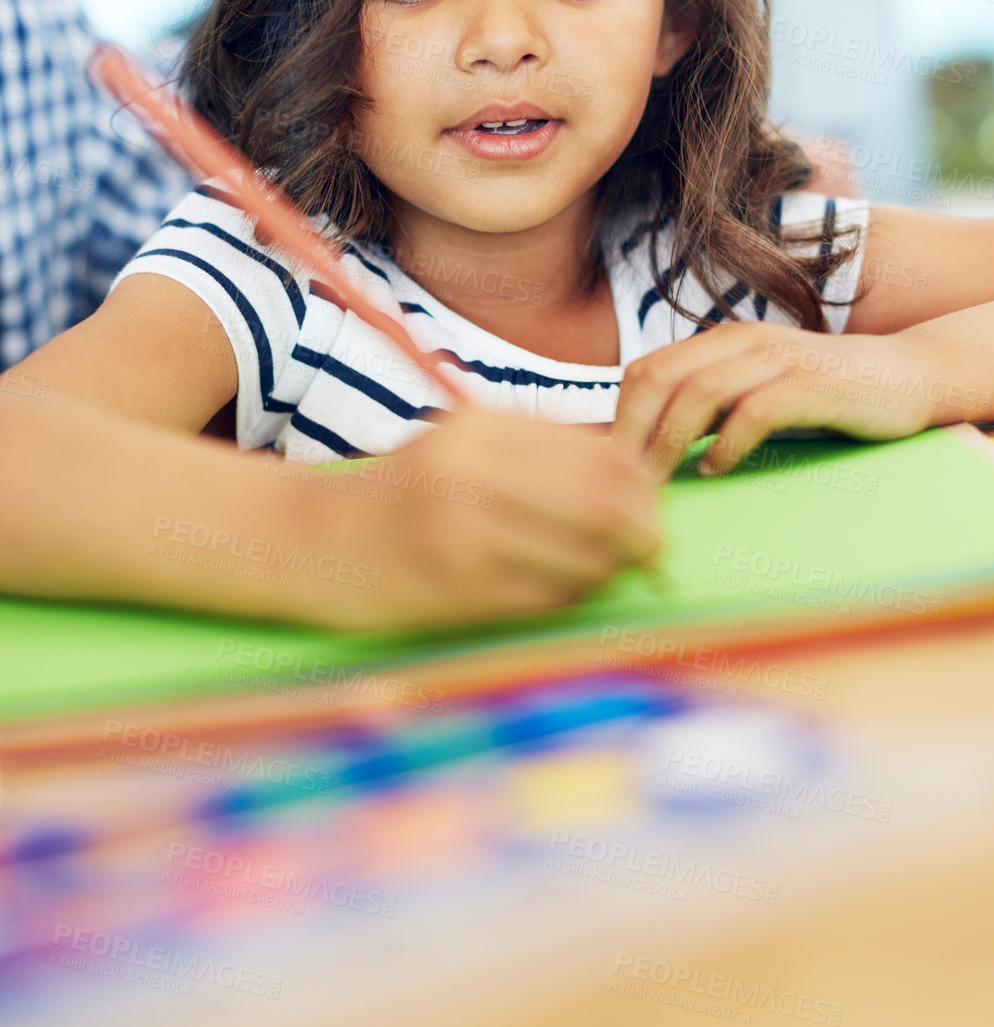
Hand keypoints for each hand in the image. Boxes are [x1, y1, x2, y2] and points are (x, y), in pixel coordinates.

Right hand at [323, 409, 661, 629]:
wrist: (311, 541)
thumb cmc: (404, 496)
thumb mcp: (464, 447)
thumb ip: (540, 454)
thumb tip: (635, 482)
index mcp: (481, 430)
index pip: (601, 455)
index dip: (643, 489)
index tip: (649, 509)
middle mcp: (474, 474)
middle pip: (605, 505)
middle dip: (643, 534)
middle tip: (650, 552)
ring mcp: (464, 534)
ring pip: (585, 556)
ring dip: (608, 570)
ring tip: (600, 570)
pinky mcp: (457, 589)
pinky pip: (549, 597)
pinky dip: (571, 596)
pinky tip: (559, 589)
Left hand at [613, 322, 945, 478]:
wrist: (907, 376)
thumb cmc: (823, 394)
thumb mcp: (755, 393)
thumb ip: (708, 407)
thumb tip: (645, 446)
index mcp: (721, 342)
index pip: (645, 371)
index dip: (618, 418)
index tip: (610, 468)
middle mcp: (742, 341)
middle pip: (660, 379)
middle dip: (633, 433)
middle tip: (626, 482)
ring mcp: (778, 359)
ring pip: (698, 392)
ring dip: (670, 441)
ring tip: (661, 481)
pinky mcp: (812, 384)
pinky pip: (753, 411)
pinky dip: (727, 443)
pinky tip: (716, 468)